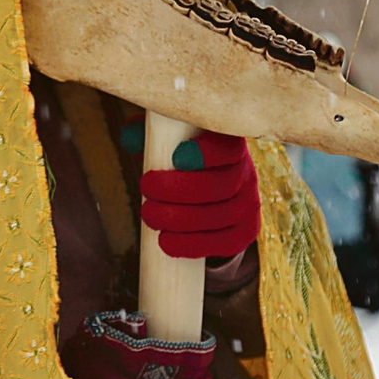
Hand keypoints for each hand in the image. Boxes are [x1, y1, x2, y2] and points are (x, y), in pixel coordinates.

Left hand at [139, 131, 259, 258]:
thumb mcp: (165, 139)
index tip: (176, 157)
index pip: (228, 147)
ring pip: (222, 215)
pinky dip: (195, 245)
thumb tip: (129, 138)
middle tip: (145, 189)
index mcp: (229, 145)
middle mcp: (246, 172)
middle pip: (221, 185)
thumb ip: (149, 134)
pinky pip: (227, 242)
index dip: (207, 153)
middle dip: (179, 190)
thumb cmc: (178, 157)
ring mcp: (249, 203)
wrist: (206, 193)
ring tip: (150, 216)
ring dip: (181, 220)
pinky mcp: (246, 231)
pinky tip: (167, 243)